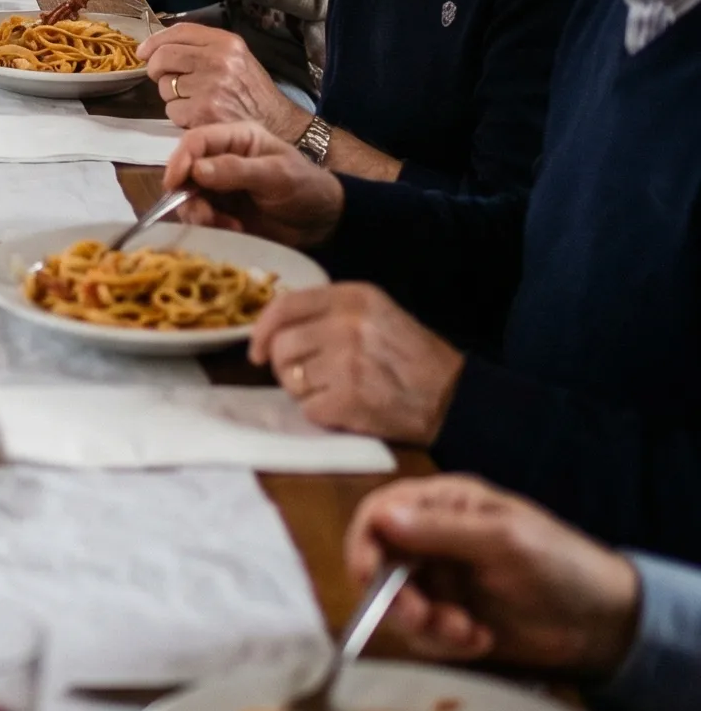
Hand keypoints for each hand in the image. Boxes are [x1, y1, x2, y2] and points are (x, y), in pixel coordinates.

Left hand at [139, 23, 308, 135]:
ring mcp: (210, 87)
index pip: (179, 31)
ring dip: (172, 96)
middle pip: (164, 56)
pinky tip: (198, 116)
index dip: (155, 40)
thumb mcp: (236, 58)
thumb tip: (157, 46)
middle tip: (165, 79)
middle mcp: (218, 60)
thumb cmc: (252, 92)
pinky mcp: (203, 112)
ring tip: (195, 100)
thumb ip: (203, 48)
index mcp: (226, 42)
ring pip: (165, 86)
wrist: (278, 124)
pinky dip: (179, 116)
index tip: (143, 51)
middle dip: (156, 69)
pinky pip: (171, 110)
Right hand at [161, 122, 344, 248]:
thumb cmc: (306, 188)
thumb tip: (196, 170)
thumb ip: (237, 170)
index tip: (174, 183)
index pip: (197, 140)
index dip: (180, 158)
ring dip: (199, 212)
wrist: (324, 223)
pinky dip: (210, 226)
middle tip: (204, 215)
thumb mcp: (277, 175)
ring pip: (188, 196)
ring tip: (224, 225)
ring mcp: (219, 186)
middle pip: (185, 169)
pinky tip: (234, 230)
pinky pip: (201, 216)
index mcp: (236, 138)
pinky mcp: (221, 211)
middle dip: (188, 193)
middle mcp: (221, 159)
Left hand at [251, 282, 464, 443]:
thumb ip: (326, 312)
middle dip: (284, 366)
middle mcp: (347, 324)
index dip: (262, 330)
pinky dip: (321, 413)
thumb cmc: (409, 355)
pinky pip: (308, 409)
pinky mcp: (350, 400)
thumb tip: (271, 328)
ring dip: (302, 391)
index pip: (284, 305)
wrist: (454, 397)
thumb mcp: (373, 313)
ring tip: (331, 390)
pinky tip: (345, 408)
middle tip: (305, 377)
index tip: (256, 350)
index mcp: (352, 296)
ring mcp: (347, 363)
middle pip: (281, 346)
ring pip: (290, 379)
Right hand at [346, 475, 640, 675]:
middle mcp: (431, 540)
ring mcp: (440, 582)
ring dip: (425, 625)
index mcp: (441, 504)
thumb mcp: (505, 541)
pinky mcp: (451, 619)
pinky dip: (445, 643)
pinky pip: (424, 635)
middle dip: (396, 596)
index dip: (364, 542)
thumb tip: (381, 519)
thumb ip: (443, 531)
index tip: (367, 577)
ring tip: (467, 633)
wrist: (607, 623)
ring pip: (396, 604)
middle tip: (426, 619)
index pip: (378, 514)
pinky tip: (481, 641)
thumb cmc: (561, 564)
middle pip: (379, 563)